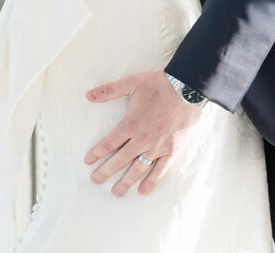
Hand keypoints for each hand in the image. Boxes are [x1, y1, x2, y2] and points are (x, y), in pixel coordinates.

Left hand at [83, 71, 203, 196]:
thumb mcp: (132, 82)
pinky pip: (160, 170)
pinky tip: (142, 191)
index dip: (96, 153)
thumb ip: (109, 90)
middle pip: (120, 160)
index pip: (108, 143)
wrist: (187, 89)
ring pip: (138, 169)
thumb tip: (88, 95)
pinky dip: (151, 182)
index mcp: (130, 124)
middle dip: (105, 171)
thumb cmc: (159, 85)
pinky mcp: (172, 151)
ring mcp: (157, 147)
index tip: (88, 162)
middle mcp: (142, 139)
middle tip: (95, 180)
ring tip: (116, 192)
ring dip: (125, 182)